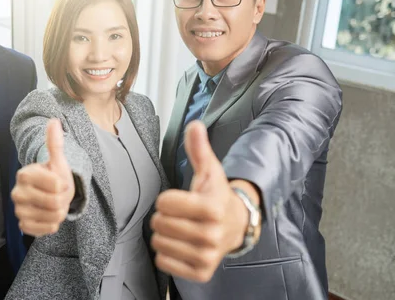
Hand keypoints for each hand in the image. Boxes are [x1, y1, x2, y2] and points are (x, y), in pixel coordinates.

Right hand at [11, 119, 74, 236]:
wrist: (49, 195)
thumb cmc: (53, 176)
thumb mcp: (57, 161)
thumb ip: (54, 143)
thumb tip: (54, 121)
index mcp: (24, 175)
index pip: (56, 184)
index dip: (64, 184)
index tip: (59, 181)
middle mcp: (17, 193)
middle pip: (55, 202)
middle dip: (64, 199)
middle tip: (58, 195)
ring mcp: (18, 210)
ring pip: (53, 217)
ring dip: (60, 212)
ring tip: (54, 205)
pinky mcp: (23, 225)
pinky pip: (45, 230)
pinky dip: (52, 225)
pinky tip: (49, 216)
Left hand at [151, 121, 251, 281]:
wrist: (237, 226)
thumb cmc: (216, 196)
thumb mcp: (209, 170)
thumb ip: (199, 149)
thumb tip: (194, 124)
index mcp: (211, 208)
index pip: (163, 203)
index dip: (167, 199)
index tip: (179, 199)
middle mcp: (211, 235)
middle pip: (159, 223)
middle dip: (164, 217)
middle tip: (180, 215)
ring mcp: (206, 256)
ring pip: (159, 243)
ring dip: (164, 235)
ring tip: (181, 230)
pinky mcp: (201, 272)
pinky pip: (164, 262)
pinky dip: (167, 254)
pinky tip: (181, 245)